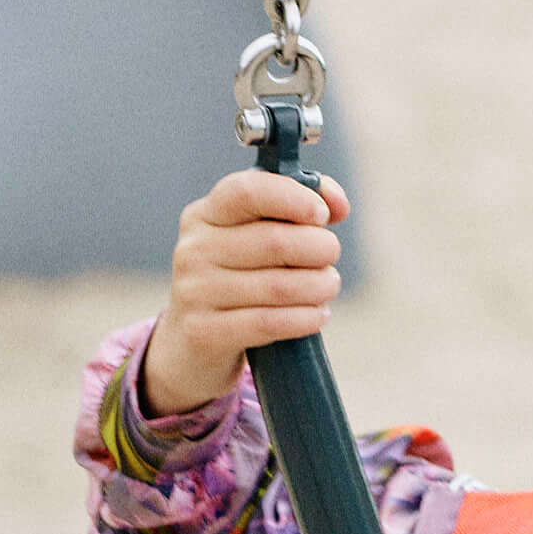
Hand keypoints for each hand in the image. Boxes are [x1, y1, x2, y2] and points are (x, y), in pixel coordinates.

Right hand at [142, 166, 349, 416]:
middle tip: (329, 259)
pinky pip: (271, 322)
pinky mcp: (204, 332)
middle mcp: (194, 249)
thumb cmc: (243, 278)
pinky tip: (318, 315)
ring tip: (327, 286)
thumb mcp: (259, 237)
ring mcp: (194, 291)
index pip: (247, 191)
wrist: (196, 342)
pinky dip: (307, 318)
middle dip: (320, 249)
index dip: (293, 199)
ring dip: (320, 286)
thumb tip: (338, 205)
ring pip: (280, 285)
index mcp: (205, 215)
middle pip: (275, 241)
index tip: (323, 215)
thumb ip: (300, 209)